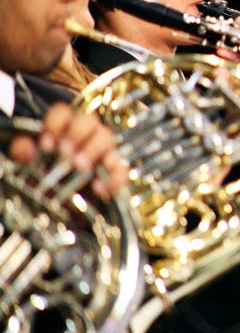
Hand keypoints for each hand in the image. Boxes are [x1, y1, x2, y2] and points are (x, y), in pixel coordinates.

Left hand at [8, 103, 127, 198]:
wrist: (61, 218)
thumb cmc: (45, 189)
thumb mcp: (27, 170)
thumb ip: (23, 154)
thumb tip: (27, 148)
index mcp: (62, 133)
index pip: (64, 114)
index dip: (56, 123)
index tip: (47, 144)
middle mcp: (84, 140)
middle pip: (89, 120)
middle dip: (78, 133)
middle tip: (65, 152)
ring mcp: (102, 155)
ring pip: (108, 137)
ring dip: (94, 149)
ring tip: (80, 166)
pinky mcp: (114, 176)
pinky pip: (122, 170)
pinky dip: (113, 177)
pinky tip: (98, 188)